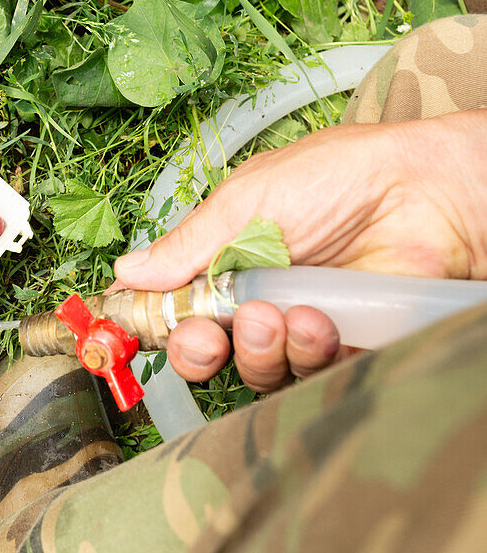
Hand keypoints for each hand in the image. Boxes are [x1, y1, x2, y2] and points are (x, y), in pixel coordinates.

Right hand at [109, 109, 486, 391]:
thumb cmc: (336, 176)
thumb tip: (126, 272)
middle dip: (197, 350)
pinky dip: (304, 353)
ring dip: (257, 348)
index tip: (133, 329)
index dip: (153, 322)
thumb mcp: (245, 200)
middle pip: (204, 350)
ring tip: (279, 315)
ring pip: (253, 368)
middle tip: (207, 336)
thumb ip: (186, 244)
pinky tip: (318, 319)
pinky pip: (306, 376)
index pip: (174, 304)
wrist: (426, 190)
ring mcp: (296, 324)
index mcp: (223, 258)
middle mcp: (254, 296)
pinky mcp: (341, 347)